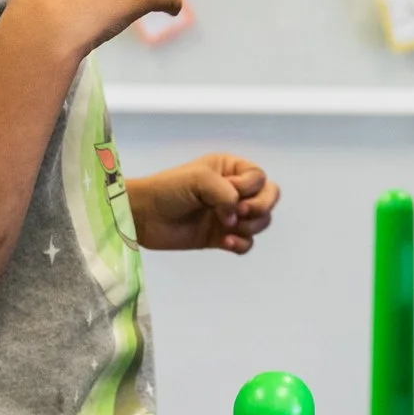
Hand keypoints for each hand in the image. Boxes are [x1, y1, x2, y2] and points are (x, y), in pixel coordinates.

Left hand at [127, 153, 280, 252]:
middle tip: (239, 215)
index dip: (251, 188)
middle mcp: (234, 191)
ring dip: (250, 227)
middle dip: (260, 208)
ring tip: (227, 230)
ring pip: (261, 222)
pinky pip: (246, 243)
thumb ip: (226, 193)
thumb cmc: (169, 189)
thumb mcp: (199, 179)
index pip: (259, 178)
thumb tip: (236, 216)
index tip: (231, 192)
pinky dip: (241, 244)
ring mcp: (229, 215)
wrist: (144, 216)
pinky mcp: (221, 238)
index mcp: (230, 170)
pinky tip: (226, 242)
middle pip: (269, 198)